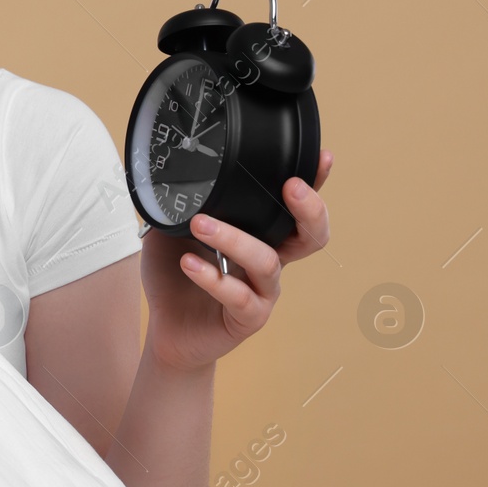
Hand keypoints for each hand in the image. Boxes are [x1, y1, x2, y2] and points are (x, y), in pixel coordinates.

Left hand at [140, 149, 332, 372]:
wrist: (167, 328)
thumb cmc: (175, 277)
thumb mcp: (170, 231)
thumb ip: (176, 204)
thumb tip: (166, 173)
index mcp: (259, 235)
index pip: (293, 207)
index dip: (314, 184)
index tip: (322, 158)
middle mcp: (269, 261)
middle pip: (311, 236)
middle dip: (309, 209)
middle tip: (289, 187)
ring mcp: (262, 291)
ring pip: (266, 262)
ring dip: (234, 239)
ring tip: (201, 224)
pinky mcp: (247, 318)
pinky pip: (239, 297)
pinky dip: (213, 279)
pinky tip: (189, 264)